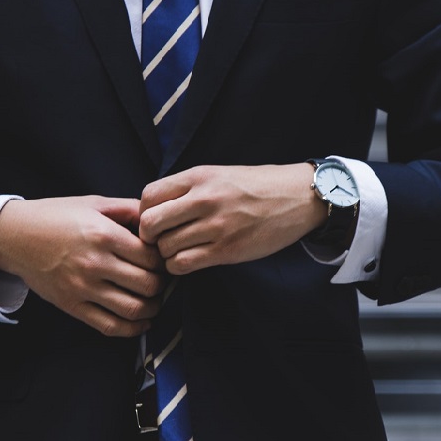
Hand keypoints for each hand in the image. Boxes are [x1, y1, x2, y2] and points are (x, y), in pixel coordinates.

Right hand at [0, 196, 165, 337]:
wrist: (15, 236)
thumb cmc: (56, 216)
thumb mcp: (94, 202)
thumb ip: (129, 208)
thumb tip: (157, 218)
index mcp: (104, 235)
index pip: (151, 257)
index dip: (164, 260)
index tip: (163, 259)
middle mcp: (95, 263)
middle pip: (148, 285)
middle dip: (161, 285)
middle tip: (162, 280)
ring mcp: (83, 288)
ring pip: (133, 309)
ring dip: (152, 309)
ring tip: (154, 301)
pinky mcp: (72, 306)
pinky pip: (110, 326)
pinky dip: (132, 329)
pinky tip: (141, 322)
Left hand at [139, 164, 327, 274]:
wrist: (297, 197)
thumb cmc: (255, 186)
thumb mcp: (218, 174)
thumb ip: (186, 188)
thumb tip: (152, 209)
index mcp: (198, 177)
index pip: (148, 196)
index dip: (144, 212)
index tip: (155, 220)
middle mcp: (204, 199)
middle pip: (150, 224)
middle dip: (149, 236)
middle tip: (161, 240)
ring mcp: (216, 226)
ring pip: (165, 248)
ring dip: (166, 254)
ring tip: (179, 250)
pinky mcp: (227, 250)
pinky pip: (183, 264)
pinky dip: (179, 266)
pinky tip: (189, 260)